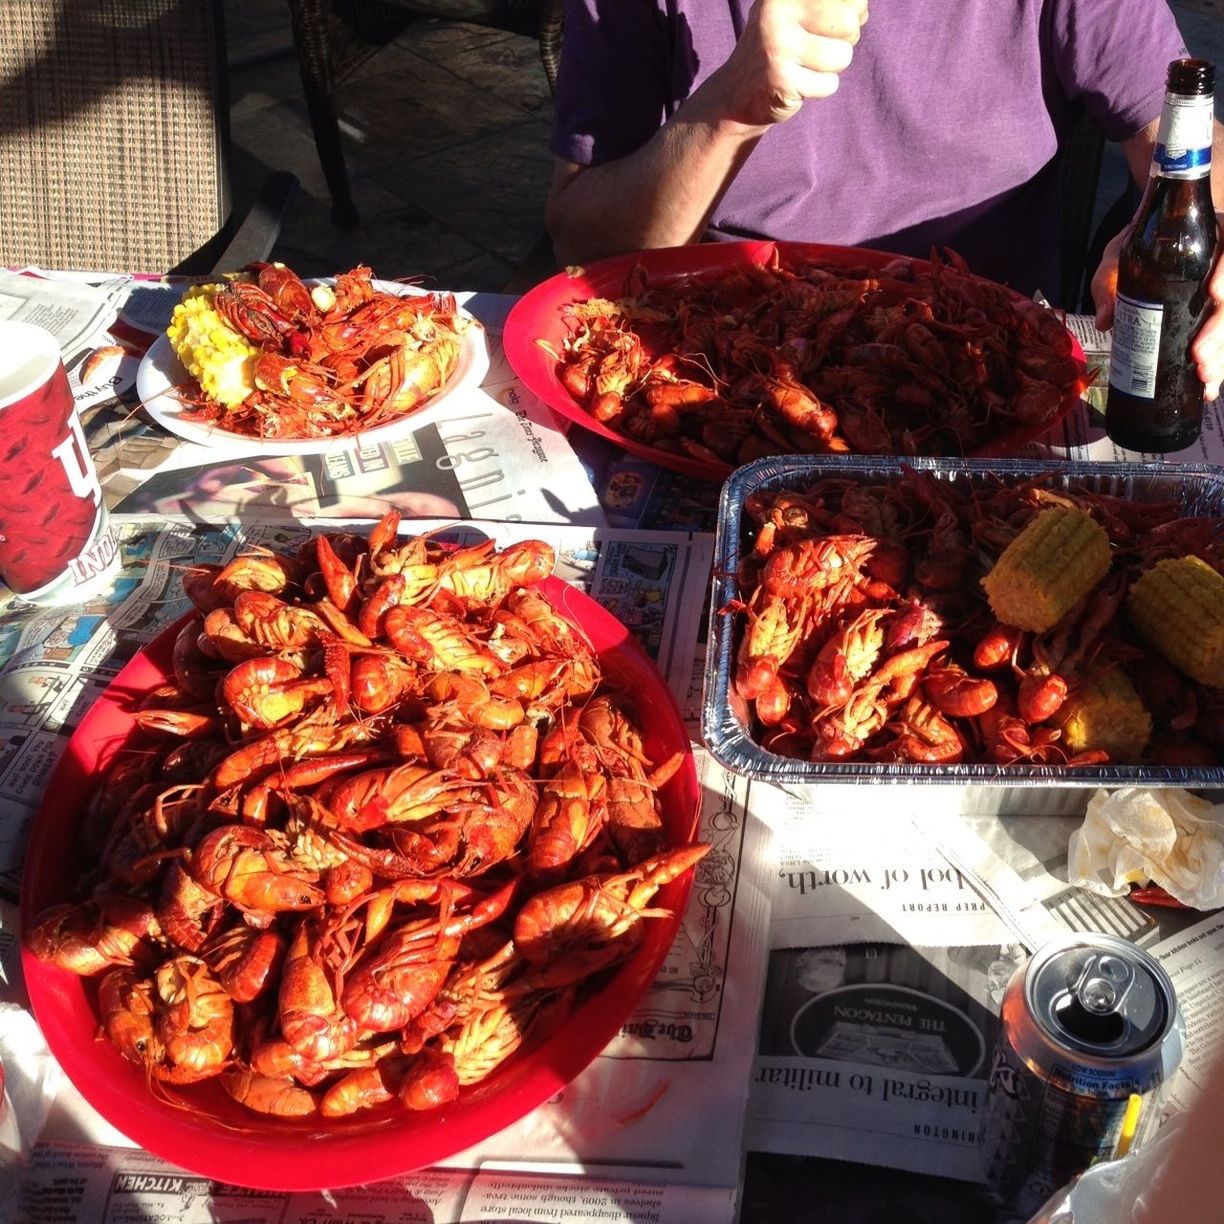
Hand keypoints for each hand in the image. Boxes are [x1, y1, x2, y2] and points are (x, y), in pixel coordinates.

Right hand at [714, 0, 869, 127]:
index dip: (853, 11)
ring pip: (842, 55)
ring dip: (832, 67)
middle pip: (849, 22)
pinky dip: (820, 89)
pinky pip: (830, 84)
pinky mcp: (781, 78)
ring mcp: (777, 43)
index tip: (827, 24)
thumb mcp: (802, 11)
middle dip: (843, 41)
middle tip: (817, 48)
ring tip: (807, 66)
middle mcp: (778, 9)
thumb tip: (863, 10)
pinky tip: (798, 84)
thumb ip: (835, 4)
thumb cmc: (784, 46)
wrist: (739, 92)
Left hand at [1092, 219, 1223, 400]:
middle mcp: (1219, 269)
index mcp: (1205, 244)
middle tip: (1199, 354)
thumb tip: (1106, 321)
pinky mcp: (1212, 323)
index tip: (1213, 293)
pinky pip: (1221, 344)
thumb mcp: (1113, 266)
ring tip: (1204, 376)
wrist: (1137, 265)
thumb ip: (1108, 287)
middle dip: (1220, 327)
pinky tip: (1207, 388)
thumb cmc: (1128, 259)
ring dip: (1221, 352)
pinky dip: (1217, 367)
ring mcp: (1219, 298)